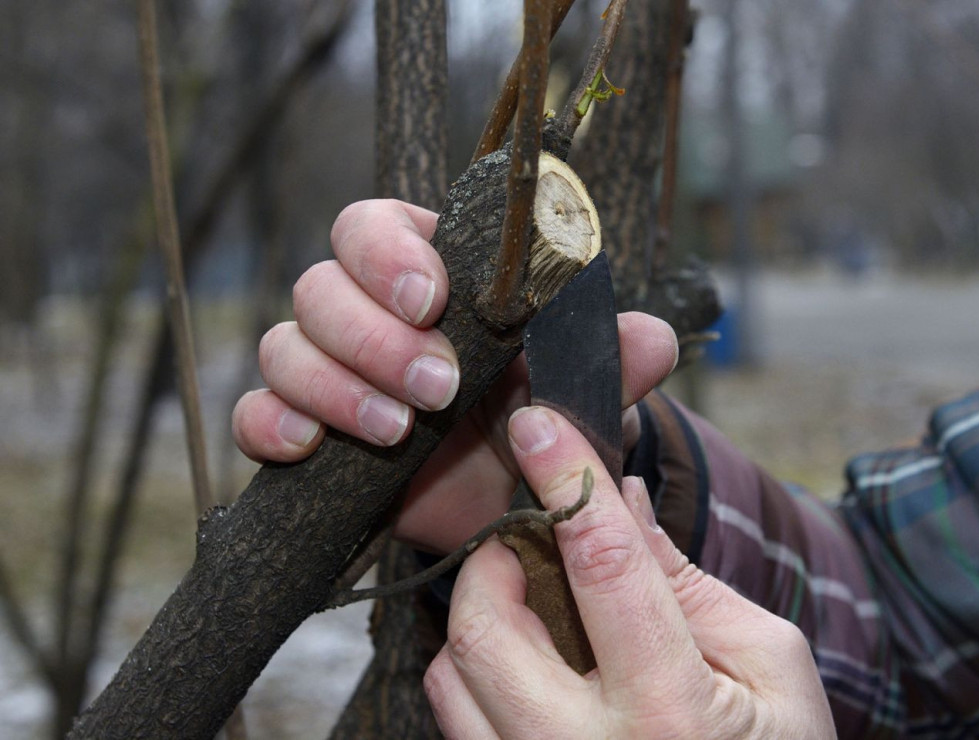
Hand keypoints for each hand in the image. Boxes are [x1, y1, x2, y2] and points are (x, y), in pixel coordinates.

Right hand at [231, 199, 678, 552]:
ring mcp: (327, 373)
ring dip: (333, 386)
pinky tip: (308, 449)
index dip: (388, 255)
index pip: (372, 227)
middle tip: (438, 389)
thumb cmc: (537, 420)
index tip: (431, 299)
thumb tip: (652, 339)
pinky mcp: (304, 432)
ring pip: (283, 347)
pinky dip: (270, 427)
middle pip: (319, 287)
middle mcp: (364, 314)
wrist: (507, 500)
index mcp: (424, 273)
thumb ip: (612, 359)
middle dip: (372, 337)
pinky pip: (254, 416)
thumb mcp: (580, 390)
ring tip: (398, 432)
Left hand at [423, 406, 836, 738]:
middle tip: (530, 542)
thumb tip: (621, 499)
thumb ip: (691, 581)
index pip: (604, 567)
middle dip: (497, 560)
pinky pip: (457, 719)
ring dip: (483, 616)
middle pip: (487, 630)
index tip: (540, 422)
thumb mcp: (770, 664)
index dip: (567, 479)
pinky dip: (478, 670)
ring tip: (535, 608)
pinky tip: (531, 663)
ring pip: (452, 676)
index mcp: (673, 715)